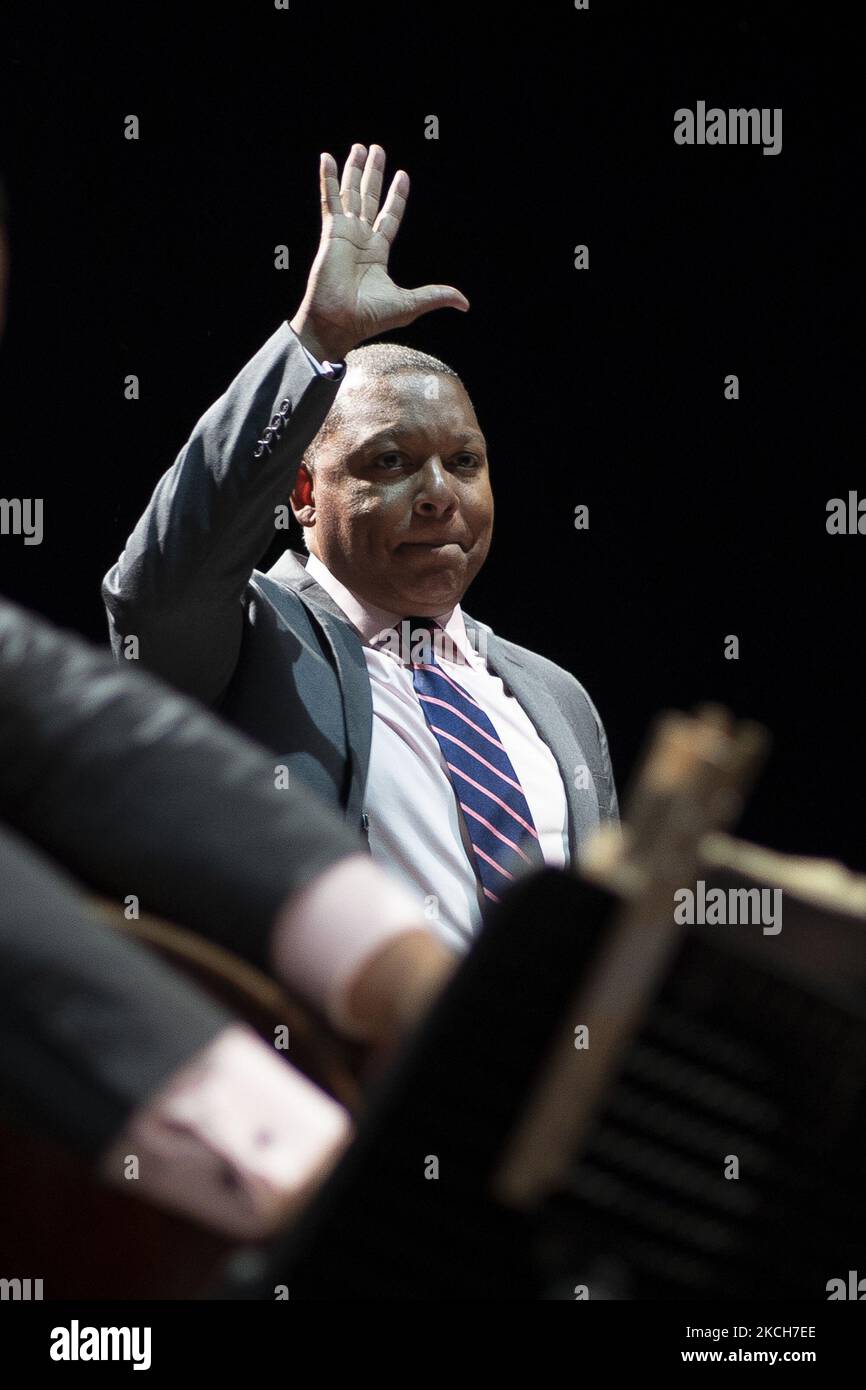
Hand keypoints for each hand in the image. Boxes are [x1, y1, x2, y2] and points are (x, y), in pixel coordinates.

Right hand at [290, 142, 468, 362]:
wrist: (339, 323)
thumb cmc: (369, 318)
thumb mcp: (410, 304)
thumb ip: (435, 296)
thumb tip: (465, 303)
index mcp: (377, 253)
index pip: (389, 217)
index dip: (396, 197)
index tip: (402, 175)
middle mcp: (360, 240)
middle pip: (369, 199)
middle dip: (374, 174)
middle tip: (376, 149)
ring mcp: (345, 234)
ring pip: (351, 194)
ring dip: (355, 170)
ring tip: (359, 147)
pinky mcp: (331, 233)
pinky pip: (329, 200)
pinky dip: (328, 179)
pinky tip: (327, 158)